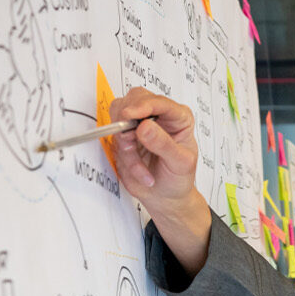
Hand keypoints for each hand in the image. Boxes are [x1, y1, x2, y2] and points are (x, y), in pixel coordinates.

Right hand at [111, 89, 198, 211]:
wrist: (165, 196)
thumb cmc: (178, 178)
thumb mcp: (180, 163)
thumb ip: (163, 144)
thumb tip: (145, 126)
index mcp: (179, 117)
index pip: (160, 102)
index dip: (143, 105)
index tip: (129, 114)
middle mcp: (158, 117)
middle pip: (135, 98)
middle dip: (127, 117)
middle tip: (128, 138)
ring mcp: (139, 125)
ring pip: (119, 116)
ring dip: (125, 141)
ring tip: (139, 161)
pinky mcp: (125, 136)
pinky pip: (114, 137)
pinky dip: (124, 155)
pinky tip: (139, 170)